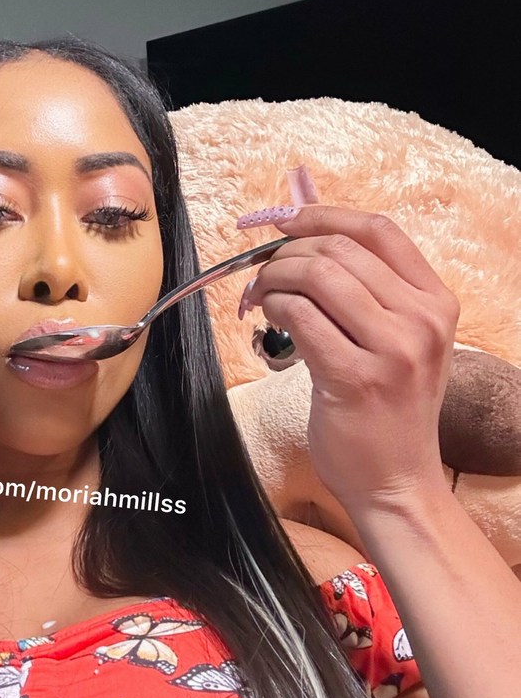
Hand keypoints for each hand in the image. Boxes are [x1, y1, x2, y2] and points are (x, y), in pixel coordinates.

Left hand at [236, 203, 458, 512]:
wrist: (396, 482)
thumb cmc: (387, 410)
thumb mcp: (396, 341)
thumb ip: (366, 292)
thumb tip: (305, 239)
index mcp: (436, 302)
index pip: (379, 230)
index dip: (324, 215)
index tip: (285, 220)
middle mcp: (423, 320)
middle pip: (340, 249)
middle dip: (288, 252)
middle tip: (262, 271)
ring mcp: (394, 349)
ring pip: (317, 276)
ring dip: (274, 277)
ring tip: (261, 295)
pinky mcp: (356, 377)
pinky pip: (300, 315)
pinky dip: (274, 306)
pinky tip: (267, 319)